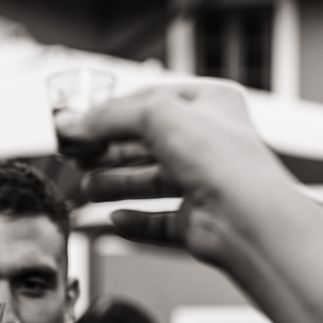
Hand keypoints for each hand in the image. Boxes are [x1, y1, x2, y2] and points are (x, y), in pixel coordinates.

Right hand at [57, 81, 280, 267]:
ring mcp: (203, 184)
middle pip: (147, 144)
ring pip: (150, 183)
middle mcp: (209, 144)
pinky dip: (135, 221)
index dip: (112, 112)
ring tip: (88, 187)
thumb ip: (110, 117)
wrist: (248, 220)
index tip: (80, 124)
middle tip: (78, 156)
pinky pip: (158, 221)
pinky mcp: (197, 222)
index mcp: (211, 104)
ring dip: (116, 185)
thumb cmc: (226, 161)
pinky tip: (115, 219)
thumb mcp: (158, 115)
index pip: (151, 101)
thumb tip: (74, 122)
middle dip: (110, 151)